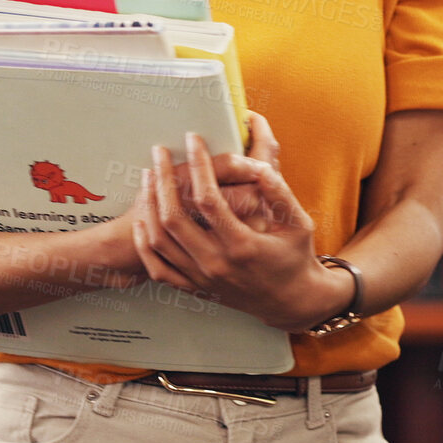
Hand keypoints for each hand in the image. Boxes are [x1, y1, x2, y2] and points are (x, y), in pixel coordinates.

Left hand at [132, 128, 342, 330]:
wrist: (291, 301)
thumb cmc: (296, 258)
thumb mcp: (299, 223)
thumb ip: (278, 193)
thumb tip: (257, 166)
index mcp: (243, 246)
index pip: (209, 199)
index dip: (198, 165)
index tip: (194, 141)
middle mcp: (216, 264)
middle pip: (173, 218)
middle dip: (163, 179)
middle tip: (160, 154)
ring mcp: (202, 278)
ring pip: (158, 240)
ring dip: (149, 205)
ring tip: (150, 177)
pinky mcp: (195, 287)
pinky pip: (157, 267)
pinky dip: (144, 241)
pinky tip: (143, 218)